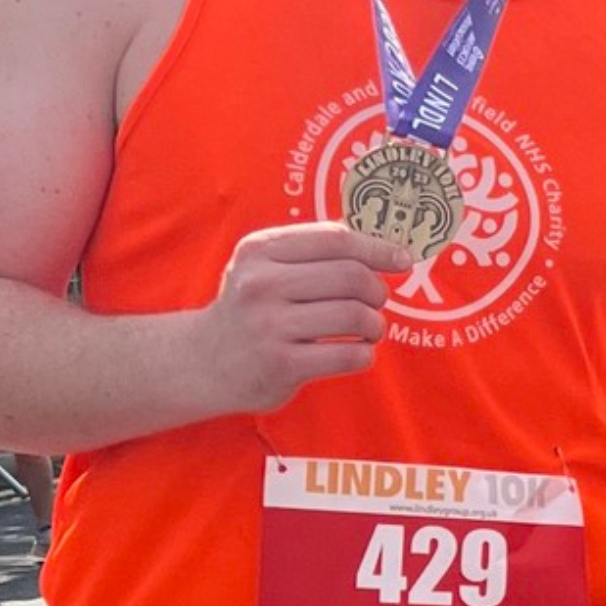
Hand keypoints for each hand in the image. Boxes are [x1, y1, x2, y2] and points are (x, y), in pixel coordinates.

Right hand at [184, 220, 404, 411]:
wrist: (204, 361)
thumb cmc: (250, 308)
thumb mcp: (264, 265)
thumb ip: (311, 250)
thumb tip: (382, 243)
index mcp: (260, 250)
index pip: (336, 239)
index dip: (378, 248)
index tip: (401, 259)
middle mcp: (260, 284)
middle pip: (351, 276)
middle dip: (377, 290)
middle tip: (375, 302)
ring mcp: (269, 326)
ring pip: (354, 315)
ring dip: (374, 324)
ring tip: (368, 329)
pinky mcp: (281, 365)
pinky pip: (348, 355)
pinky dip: (364, 354)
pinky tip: (356, 352)